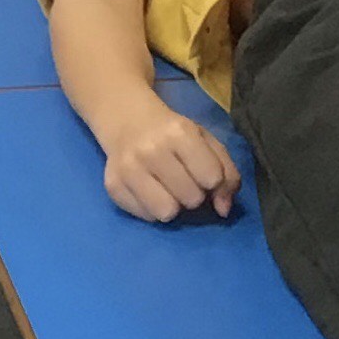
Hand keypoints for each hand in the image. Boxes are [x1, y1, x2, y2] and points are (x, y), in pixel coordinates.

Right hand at [96, 95, 241, 222]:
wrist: (128, 121)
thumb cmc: (174, 134)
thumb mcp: (206, 142)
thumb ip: (226, 173)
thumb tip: (224, 210)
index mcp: (179, 132)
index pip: (212, 178)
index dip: (213, 181)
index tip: (204, 173)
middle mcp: (151, 149)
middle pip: (191, 199)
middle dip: (193, 194)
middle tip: (184, 180)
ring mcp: (128, 169)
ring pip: (166, 213)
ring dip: (173, 205)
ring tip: (168, 190)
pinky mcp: (112, 186)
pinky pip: (146, 217)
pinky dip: (152, 208)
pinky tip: (148, 190)